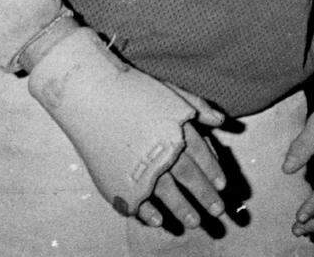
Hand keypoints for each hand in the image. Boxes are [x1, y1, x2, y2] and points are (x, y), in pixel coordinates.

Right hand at [27, 27, 227, 228]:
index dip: (213, 171)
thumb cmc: (134, 91)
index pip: (202, 155)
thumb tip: (221, 120)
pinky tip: (158, 221)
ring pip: (167, 193)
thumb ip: (198, 107)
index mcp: (177, 130)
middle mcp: (161, 150)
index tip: (223, 185)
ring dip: (183, 209)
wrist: (91, 95)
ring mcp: (139, 167)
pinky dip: (147, 213)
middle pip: (189, 177)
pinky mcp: (117, 179)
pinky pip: (135, 201)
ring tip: (195, 223)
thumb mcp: (171, 93)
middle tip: (218, 211)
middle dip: (205, 196)